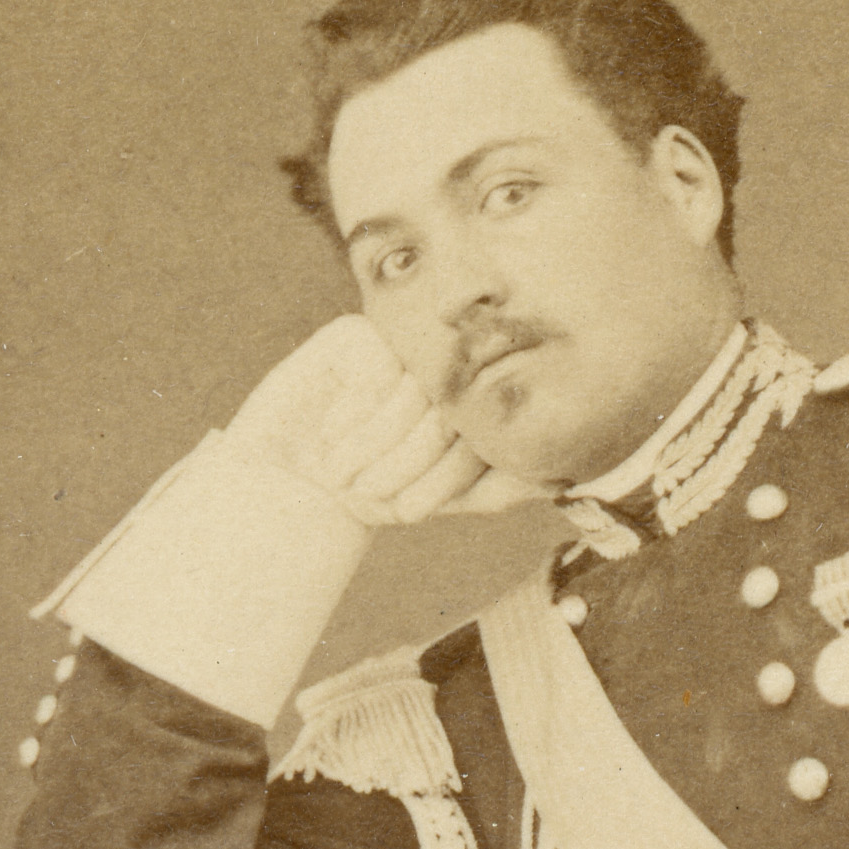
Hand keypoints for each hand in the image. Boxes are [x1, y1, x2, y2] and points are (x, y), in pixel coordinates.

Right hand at [225, 318, 541, 528]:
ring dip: (377, 447)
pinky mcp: (360, 336)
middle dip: (411, 465)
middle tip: (371, 496)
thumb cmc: (367, 493)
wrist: (290, 483)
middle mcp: (444, 368)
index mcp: (472, 404)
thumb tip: (559, 475)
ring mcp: (404, 347)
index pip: (486, 434)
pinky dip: (352, 417)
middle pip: (455, 412)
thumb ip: (498, 487)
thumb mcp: (437, 498)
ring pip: (419, 393)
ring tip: (344, 474)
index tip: (409, 513)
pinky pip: (375, 371)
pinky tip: (329, 434)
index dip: (449, 479)